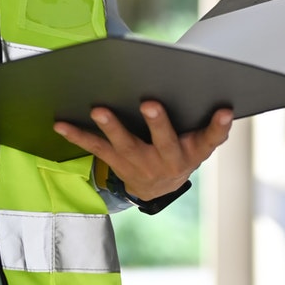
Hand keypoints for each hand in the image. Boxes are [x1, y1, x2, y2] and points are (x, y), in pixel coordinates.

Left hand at [52, 100, 233, 202]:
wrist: (159, 187)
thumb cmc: (182, 151)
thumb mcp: (199, 141)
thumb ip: (209, 123)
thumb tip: (219, 97)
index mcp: (193, 150)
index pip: (211, 138)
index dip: (219, 125)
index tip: (225, 110)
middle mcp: (168, 159)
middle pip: (164, 140)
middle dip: (157, 122)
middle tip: (150, 103)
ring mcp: (140, 162)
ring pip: (126, 144)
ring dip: (112, 126)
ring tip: (99, 110)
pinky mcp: (117, 162)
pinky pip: (96, 148)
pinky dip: (77, 136)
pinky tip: (60, 124)